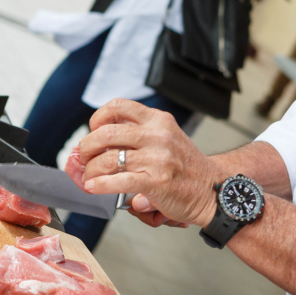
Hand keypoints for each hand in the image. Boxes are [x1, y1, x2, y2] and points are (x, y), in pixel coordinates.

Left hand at [76, 100, 225, 227]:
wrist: (212, 189)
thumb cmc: (185, 166)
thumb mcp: (167, 137)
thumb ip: (140, 134)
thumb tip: (101, 139)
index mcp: (158, 120)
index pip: (119, 106)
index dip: (99, 117)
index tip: (93, 130)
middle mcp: (157, 135)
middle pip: (106, 133)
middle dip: (87, 147)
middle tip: (83, 157)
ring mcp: (157, 158)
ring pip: (108, 159)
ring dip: (90, 170)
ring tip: (88, 177)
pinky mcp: (155, 182)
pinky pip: (118, 181)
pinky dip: (99, 185)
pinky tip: (93, 187)